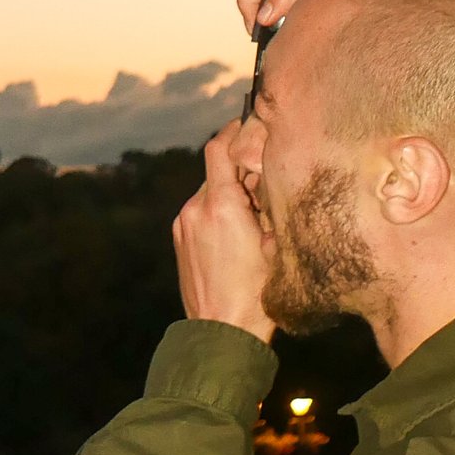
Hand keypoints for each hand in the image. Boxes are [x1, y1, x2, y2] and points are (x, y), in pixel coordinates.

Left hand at [174, 127, 270, 335]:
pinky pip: (199, 213)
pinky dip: (216, 213)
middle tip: (264, 186)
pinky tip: (235, 236)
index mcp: (220, 205)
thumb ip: (270, 205)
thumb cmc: (256, 293)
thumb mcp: (276, 244)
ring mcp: (183, 224)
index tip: (245, 124)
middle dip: (239, 174)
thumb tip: (267, 179)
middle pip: (217, 172)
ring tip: (253, 220)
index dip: (232, 130)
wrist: (222, 331)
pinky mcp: (178, 239)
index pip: (218, 149)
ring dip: (228, 196)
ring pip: (209, 193)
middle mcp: (195, 208)